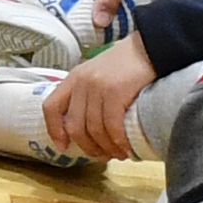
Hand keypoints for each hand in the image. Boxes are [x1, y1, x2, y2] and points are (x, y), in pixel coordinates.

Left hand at [44, 35, 155, 162]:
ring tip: (118, 155)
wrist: (151, 46)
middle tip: (102, 157)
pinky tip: (125, 148)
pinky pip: (111, 126)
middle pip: (74, 125)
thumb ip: (88, 96)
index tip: (63, 146)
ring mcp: (97, 87)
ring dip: (105, 148)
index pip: (51, 107)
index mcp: (73, 78)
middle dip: (87, 146)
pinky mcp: (115, 92)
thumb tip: (88, 129)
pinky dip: (118, 141)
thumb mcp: (99, 75)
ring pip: (93, 129)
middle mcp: (81, 82)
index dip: (54, 130)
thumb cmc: (128, 65)